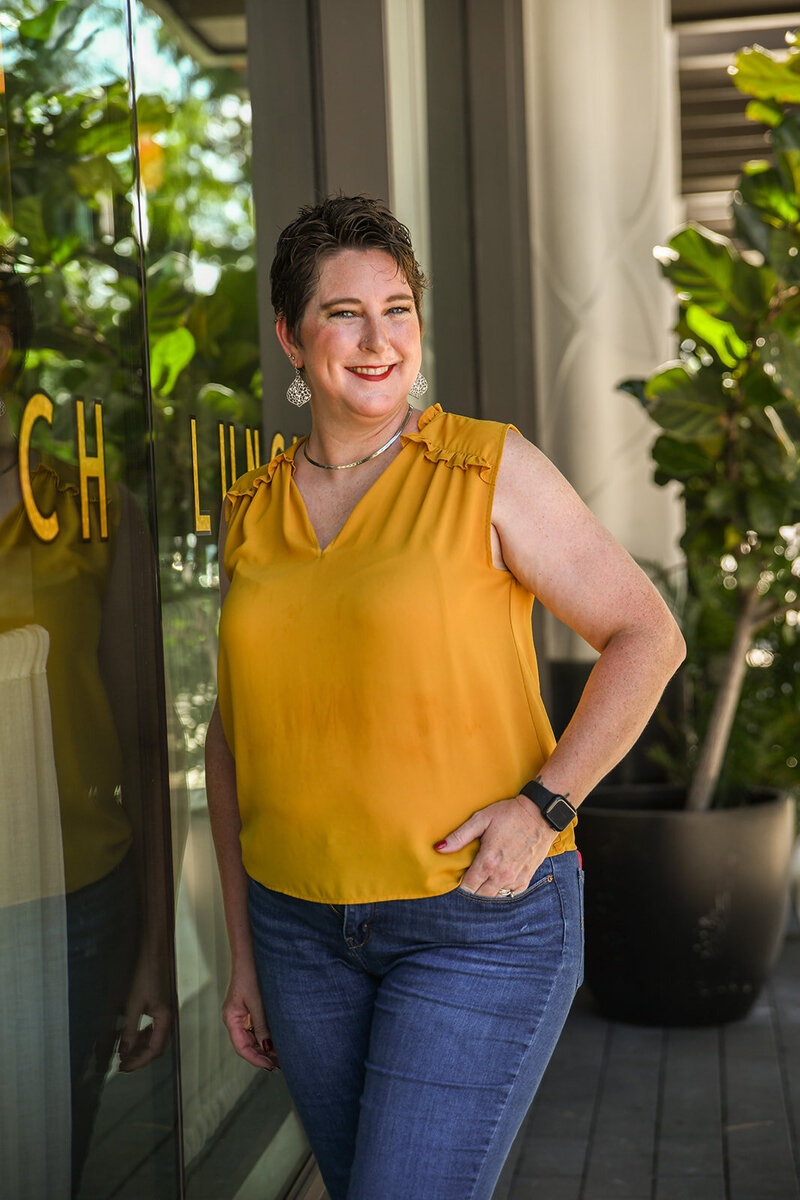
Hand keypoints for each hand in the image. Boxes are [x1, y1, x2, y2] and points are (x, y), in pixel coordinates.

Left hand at [118, 948, 172, 1071]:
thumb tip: (124, 1051)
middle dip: (140, 1058)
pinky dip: (143, 1036)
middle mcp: (169, 1017)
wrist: (154, 951)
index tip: (123, 1068)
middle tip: (123, 1065)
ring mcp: (166, 1011)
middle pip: (157, 1047)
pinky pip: (155, 1028)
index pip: (154, 1050)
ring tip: (124, 1053)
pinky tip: (132, 1036)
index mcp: (165, 1018)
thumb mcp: (133, 1004)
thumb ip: (129, 1030)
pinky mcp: (162, 1005)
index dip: (138, 1062)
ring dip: (141, 1048)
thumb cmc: (146, 973)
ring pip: (156, 1038)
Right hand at [222, 959, 279, 1071]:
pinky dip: (266, 1035)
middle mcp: (234, 1018)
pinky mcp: (249, 1007)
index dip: (255, 1059)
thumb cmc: (251, 974)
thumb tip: (267, 1048)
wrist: (250, 953)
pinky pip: (256, 1027)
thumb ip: (262, 1026)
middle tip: (280, 1064)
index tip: (270, 1066)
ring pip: (253, 1036)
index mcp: (231, 1018)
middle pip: (247, 1044)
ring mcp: (242, 1013)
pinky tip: (278, 1039)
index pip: (241, 1047)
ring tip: (281, 1055)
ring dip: (265, 1046)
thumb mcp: (257, 1002)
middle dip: (262, 1055)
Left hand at [434, 795, 556, 895]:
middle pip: (480, 895)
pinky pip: (511, 894)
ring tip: (483, 877)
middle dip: (472, 888)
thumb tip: (439, 848)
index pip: (468, 886)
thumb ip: (459, 836)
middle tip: (470, 875)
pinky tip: (498, 879)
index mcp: (488, 862)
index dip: (460, 883)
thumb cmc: (509, 814)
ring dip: (487, 890)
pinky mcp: (527, 878)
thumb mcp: (481, 820)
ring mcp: (516, 878)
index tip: (459, 874)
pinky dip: (502, 890)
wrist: (540, 815)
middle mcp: (502, 875)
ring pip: (495, 896)